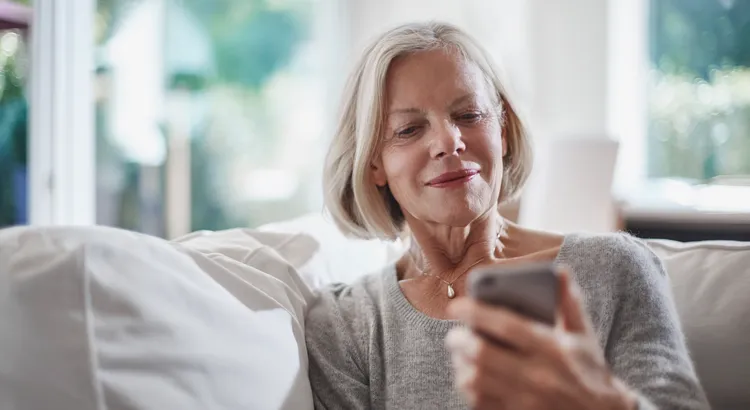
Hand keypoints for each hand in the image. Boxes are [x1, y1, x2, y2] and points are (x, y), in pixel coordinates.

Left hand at [446, 269, 636, 409]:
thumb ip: (569, 303)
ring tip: (461, 356)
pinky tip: (471, 378)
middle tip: (454, 335)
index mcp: (552, 349)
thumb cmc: (588, 369)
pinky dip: (469, 389)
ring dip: (461, 366)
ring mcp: (525, 401)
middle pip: (482, 355)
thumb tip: (559, 271)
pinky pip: (479, 403)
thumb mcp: (583, 335)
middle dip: (459, 341)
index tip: (455, 306)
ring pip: (475, 381)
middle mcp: (538, 376)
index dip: (476, 312)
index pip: (506, 325)